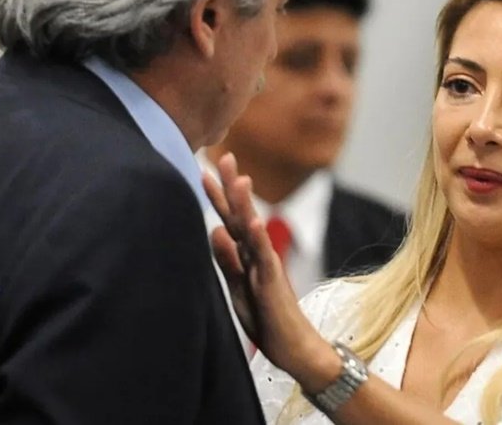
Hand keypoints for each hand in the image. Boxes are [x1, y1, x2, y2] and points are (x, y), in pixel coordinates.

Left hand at [203, 153, 332, 377]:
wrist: (292, 346)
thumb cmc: (266, 317)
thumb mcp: (237, 285)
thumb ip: (227, 259)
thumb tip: (214, 229)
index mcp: (246, 255)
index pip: (231, 219)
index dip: (220, 195)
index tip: (208, 168)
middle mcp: (257, 254)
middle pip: (242, 215)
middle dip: (232, 187)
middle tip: (224, 156)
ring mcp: (267, 265)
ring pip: (254, 230)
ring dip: (247, 205)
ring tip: (241, 180)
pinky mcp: (273, 282)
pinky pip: (265, 257)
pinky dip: (259, 239)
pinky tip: (254, 222)